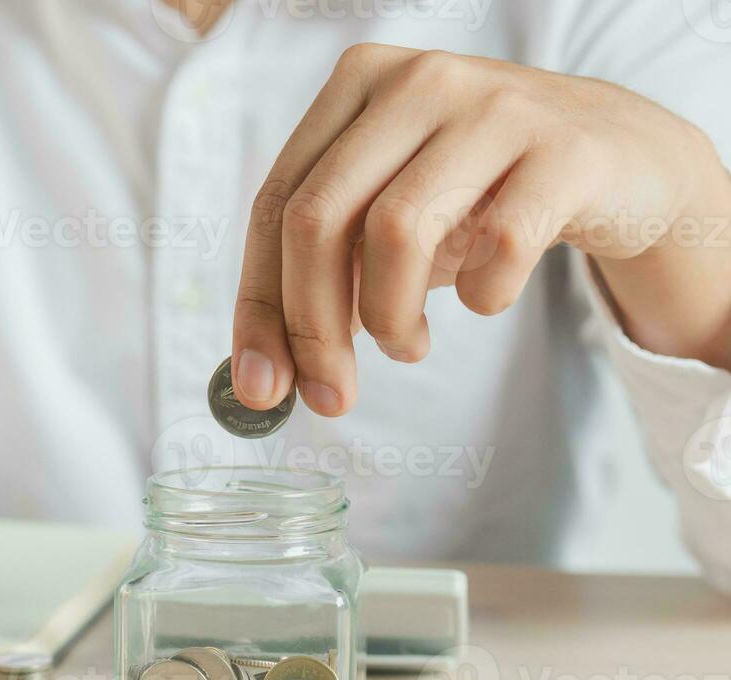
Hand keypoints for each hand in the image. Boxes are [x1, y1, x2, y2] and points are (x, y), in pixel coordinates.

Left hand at [231, 43, 730, 415]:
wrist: (625, 161)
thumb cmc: (481, 197)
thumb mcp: (389, 222)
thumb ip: (321, 280)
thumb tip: (261, 376)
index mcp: (357, 84)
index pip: (276, 204)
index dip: (260, 305)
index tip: (262, 386)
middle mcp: (419, 79)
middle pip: (319, 218)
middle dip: (312, 327)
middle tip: (330, 395)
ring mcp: (496, 105)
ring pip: (397, 230)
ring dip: (389, 318)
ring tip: (406, 345)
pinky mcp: (566, 147)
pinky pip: (499, 245)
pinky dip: (482, 297)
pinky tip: (485, 300)